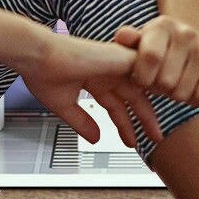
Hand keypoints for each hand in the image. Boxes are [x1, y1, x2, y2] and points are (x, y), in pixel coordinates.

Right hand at [21, 33, 161, 147]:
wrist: (38, 55)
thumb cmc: (43, 72)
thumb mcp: (65, 106)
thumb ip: (82, 122)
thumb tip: (96, 139)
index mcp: (94, 79)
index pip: (116, 104)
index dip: (124, 125)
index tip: (131, 143)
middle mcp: (106, 71)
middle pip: (132, 98)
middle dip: (142, 120)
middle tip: (155, 139)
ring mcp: (113, 64)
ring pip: (140, 88)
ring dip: (149, 111)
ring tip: (156, 134)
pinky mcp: (119, 58)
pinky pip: (144, 71)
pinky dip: (153, 86)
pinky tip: (160, 101)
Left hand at [112, 14, 198, 105]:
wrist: (194, 32)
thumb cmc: (160, 44)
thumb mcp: (141, 40)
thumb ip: (128, 41)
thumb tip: (122, 36)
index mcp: (162, 26)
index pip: (150, 59)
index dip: (141, 77)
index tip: (141, 78)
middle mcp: (186, 34)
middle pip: (166, 82)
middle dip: (157, 88)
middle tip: (158, 80)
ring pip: (183, 93)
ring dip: (174, 95)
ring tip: (173, 81)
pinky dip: (193, 99)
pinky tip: (188, 85)